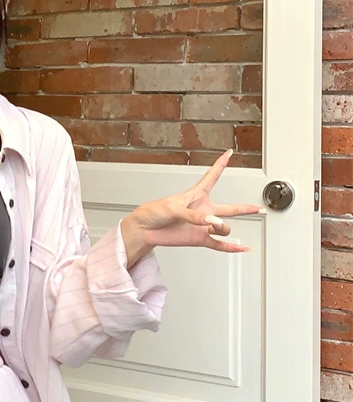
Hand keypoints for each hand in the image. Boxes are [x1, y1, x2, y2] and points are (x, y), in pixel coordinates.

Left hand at [121, 149, 264, 266]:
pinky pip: (219, 244)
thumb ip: (193, 215)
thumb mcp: (173, 208)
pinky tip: (242, 248)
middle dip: (245, 208)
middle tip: (258, 208)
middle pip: (229, 208)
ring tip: (213, 225)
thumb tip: (211, 221)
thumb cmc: (155, 212)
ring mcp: (203, 225)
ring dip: (222, 228)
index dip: (220, 164)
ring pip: (223, 228)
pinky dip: (231, 247)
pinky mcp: (199, 238)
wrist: (145, 229)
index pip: (212, 176)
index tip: (228, 153)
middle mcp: (203, 210)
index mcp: (196, 195)